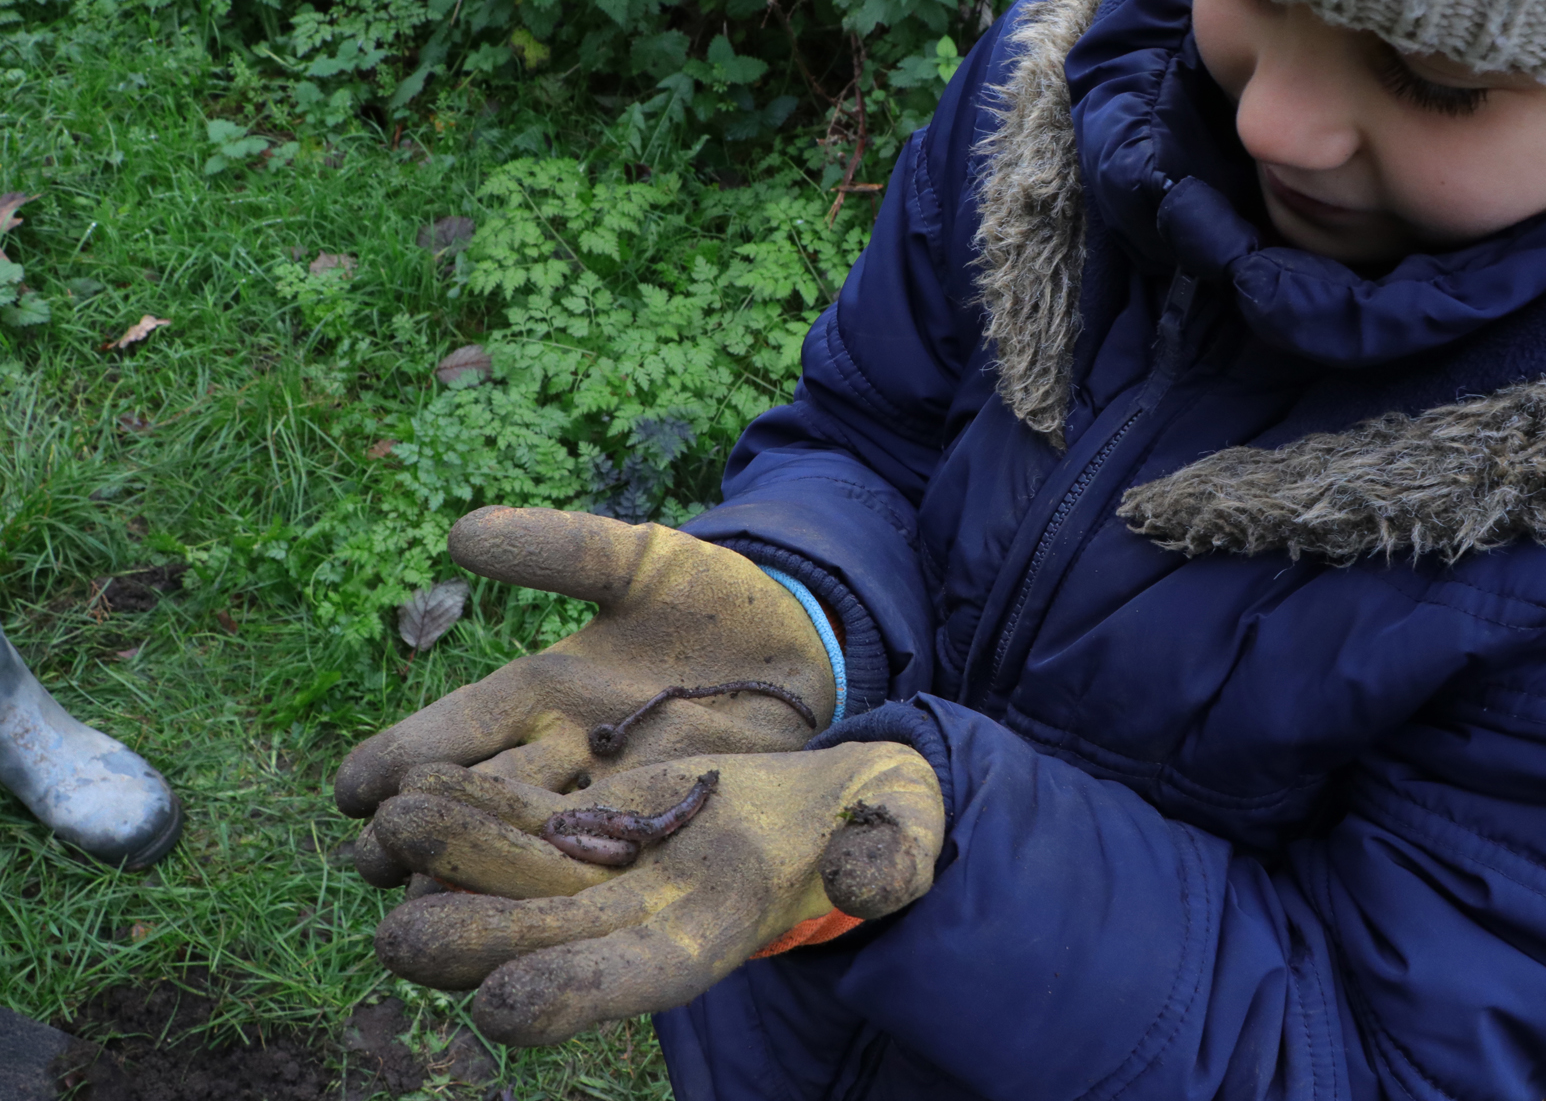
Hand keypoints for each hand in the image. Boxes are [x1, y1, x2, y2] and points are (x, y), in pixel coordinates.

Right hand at [334, 508, 837, 882]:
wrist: (804, 647)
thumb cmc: (714, 602)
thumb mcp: (640, 562)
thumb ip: (559, 549)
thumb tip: (459, 532)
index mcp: (540, 693)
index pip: (450, 730)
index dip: (396, 757)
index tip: (348, 790)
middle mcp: (563, 756)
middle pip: (474, 801)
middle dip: (420, 831)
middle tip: (370, 863)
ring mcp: (613, 798)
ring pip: (528, 845)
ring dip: (480, 874)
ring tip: (427, 908)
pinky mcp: (666, 827)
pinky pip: (606, 866)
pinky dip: (564, 891)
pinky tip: (528, 922)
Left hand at [363, 743, 942, 1044]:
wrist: (843, 791)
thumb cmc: (886, 817)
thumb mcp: (907, 825)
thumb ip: (894, 854)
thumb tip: (864, 883)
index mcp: (722, 929)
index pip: (643, 978)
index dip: (577, 995)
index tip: (503, 1009)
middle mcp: (651, 915)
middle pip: (553, 938)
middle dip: (478, 939)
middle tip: (399, 940)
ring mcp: (617, 870)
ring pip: (520, 877)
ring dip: (454, 861)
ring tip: (389, 831)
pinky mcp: (598, 822)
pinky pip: (525, 818)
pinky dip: (473, 805)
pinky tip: (414, 784)